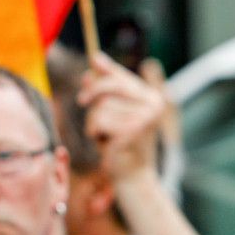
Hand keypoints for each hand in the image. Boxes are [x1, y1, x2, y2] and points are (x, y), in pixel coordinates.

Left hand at [76, 54, 165, 183]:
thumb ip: (107, 89)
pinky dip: (95, 133)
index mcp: (153, 97)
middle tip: (81, 102)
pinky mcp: (132, 130)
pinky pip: (99, 121)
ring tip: (105, 135)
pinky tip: (106, 143)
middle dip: (92, 93)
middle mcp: (153, 104)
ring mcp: (144, 117)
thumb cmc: (122, 144)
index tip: (93, 58)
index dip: (107, 69)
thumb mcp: (115, 113)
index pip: (124, 77)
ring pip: (100, 107)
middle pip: (110, 86)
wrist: (133, 176)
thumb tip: (94, 60)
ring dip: (94, 122)